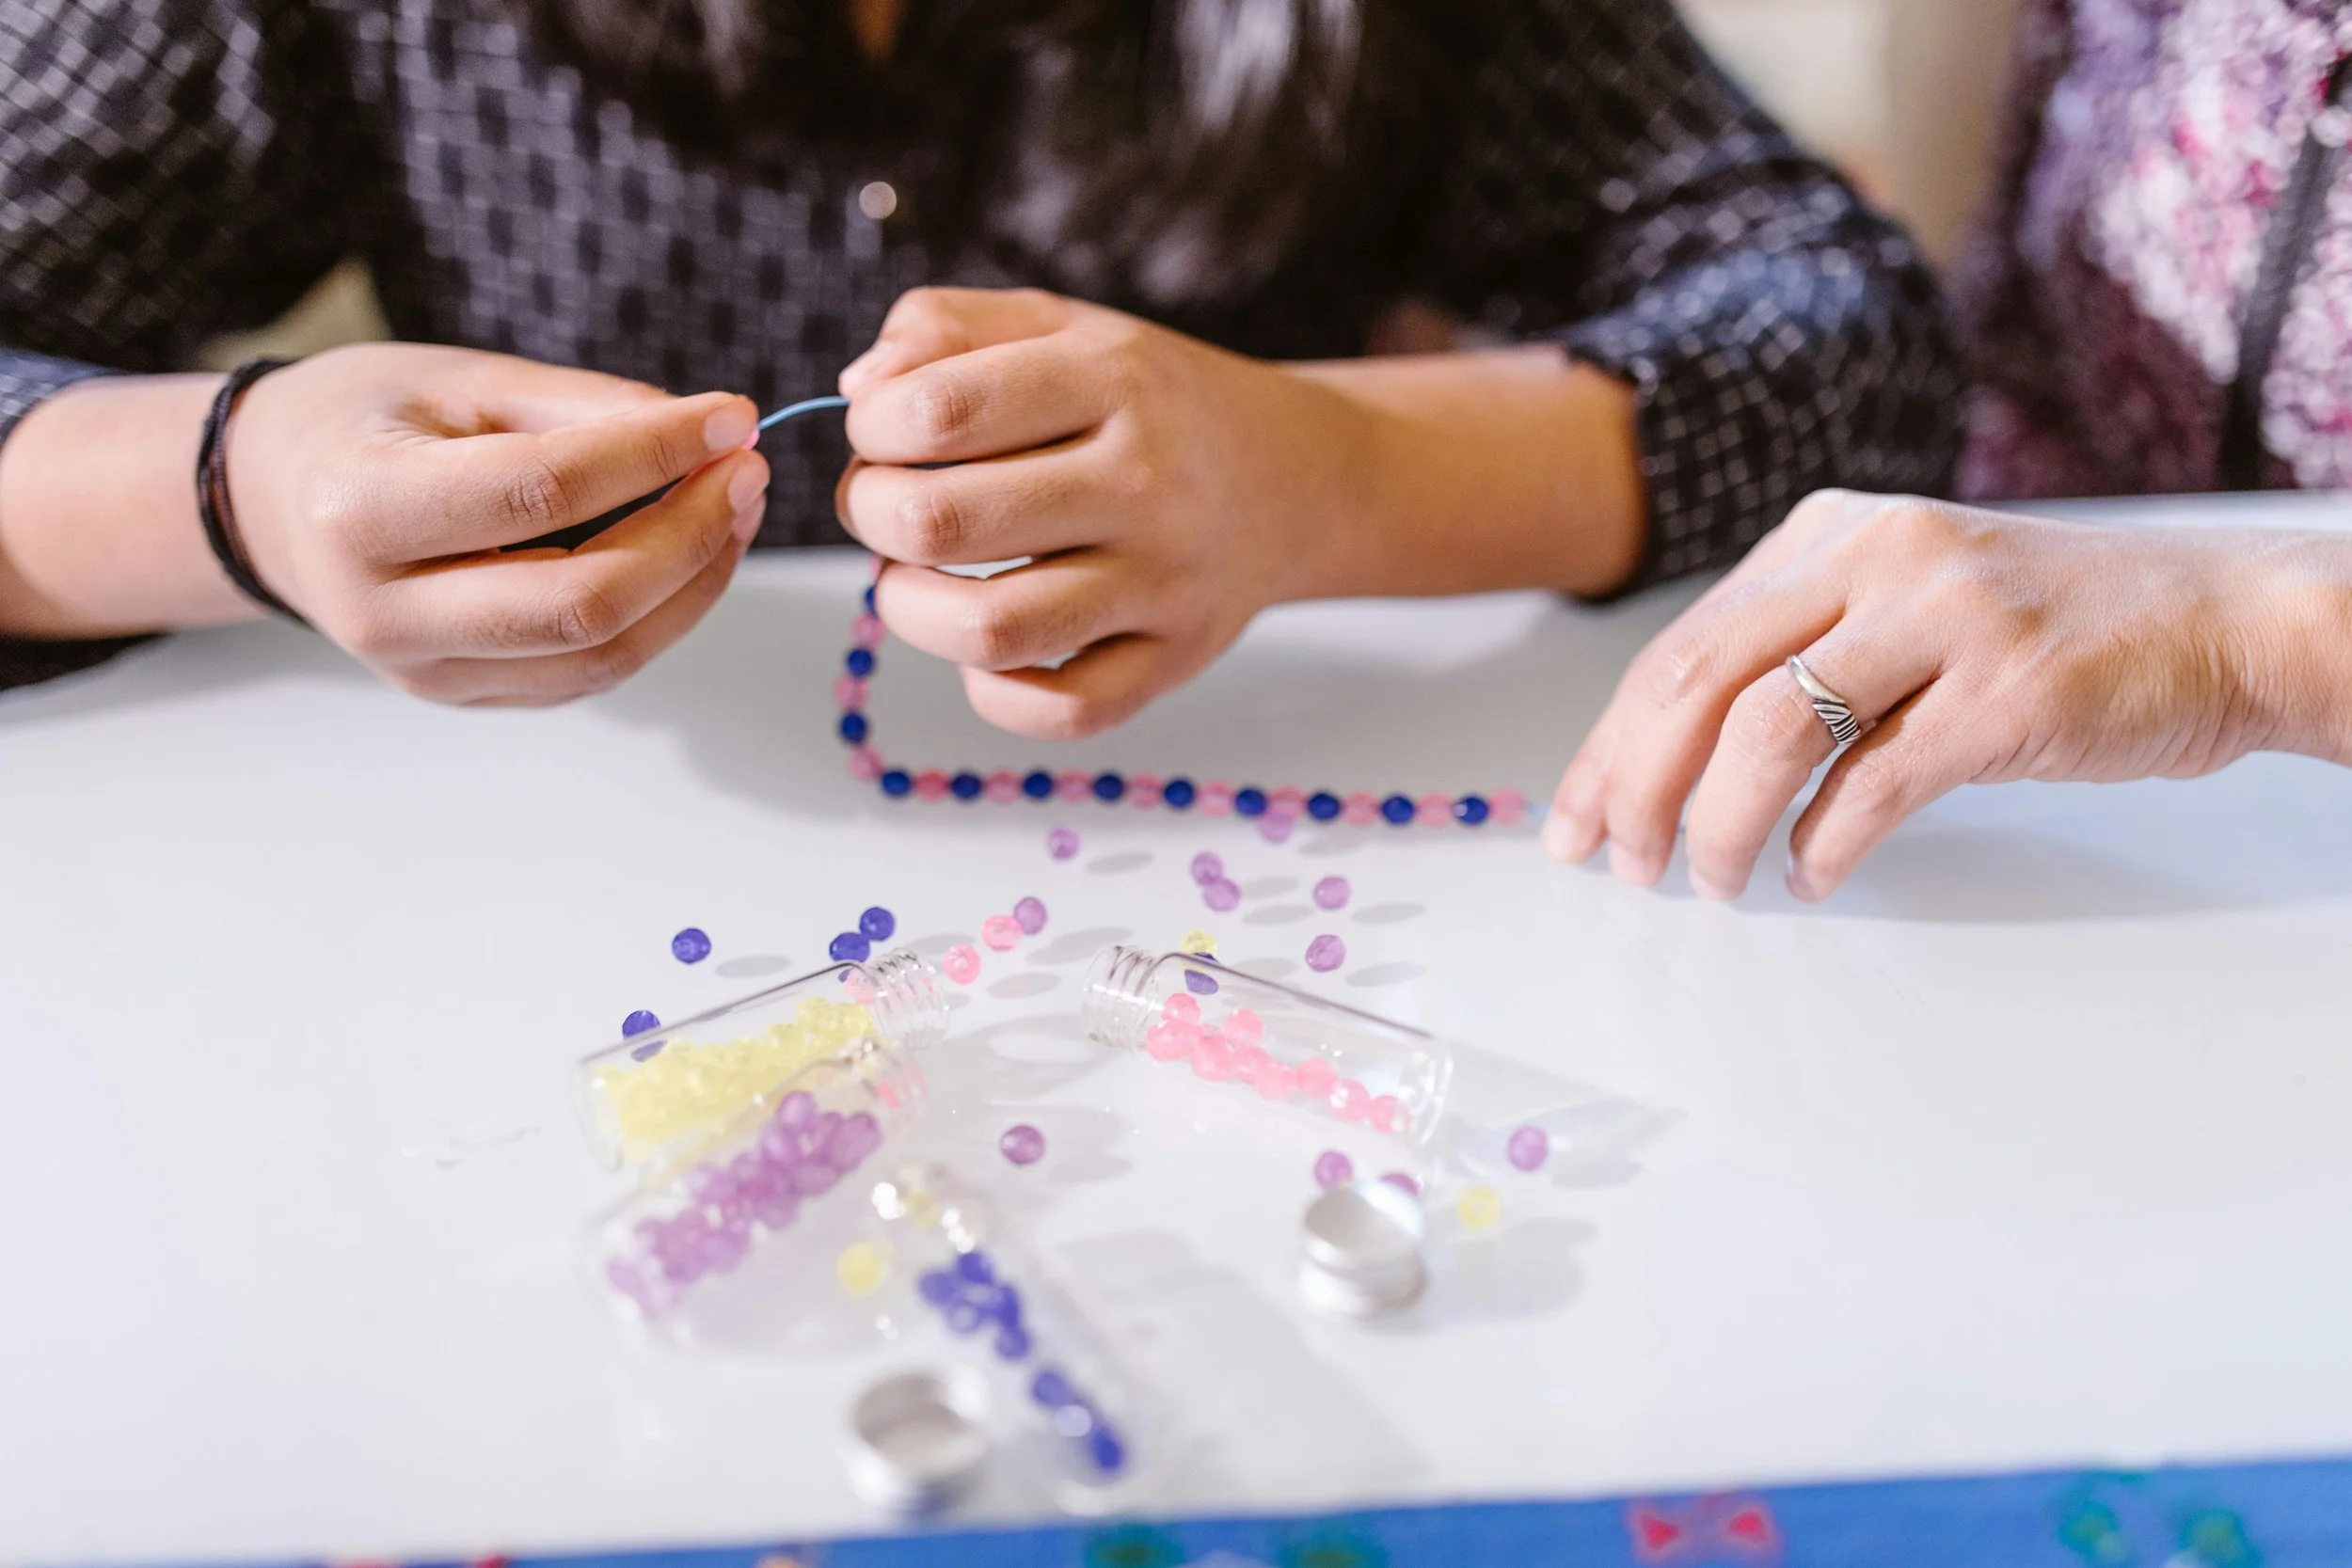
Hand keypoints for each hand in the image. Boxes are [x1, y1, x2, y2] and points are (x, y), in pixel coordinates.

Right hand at [226, 343, 766, 704]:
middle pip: (581, 600)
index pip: (539, 493)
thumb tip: (706, 432)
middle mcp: (383, 611)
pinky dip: (660, 616)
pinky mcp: (465, 696)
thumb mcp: (457, 378)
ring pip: (600, 653)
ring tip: (735, 507)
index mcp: (360, 510)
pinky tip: (693, 553)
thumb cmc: (362, 422)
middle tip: (747, 471)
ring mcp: (424, 672)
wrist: (273, 502)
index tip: (730, 417)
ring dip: (692, 583)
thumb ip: (580, 406)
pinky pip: (589, 672)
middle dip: (689, 535)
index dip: (651, 456)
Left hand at [834, 287, 1383, 737]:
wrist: (1290, 479)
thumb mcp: (1057, 326)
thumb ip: (945, 327)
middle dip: (873, 514)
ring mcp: (1163, 582)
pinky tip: (984, 648)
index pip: (938, 411)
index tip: (882, 433)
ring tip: (914, 579)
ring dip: (909, 609)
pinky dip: (991, 691)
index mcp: (1111, 380)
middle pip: (941, 522)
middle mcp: (1145, 482)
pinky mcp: (1172, 661)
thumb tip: (859, 389)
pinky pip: (1061, 711)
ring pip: (989, 631)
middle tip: (888, 505)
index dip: (871, 428)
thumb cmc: (1143, 402)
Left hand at [1543, 491, 2348, 900]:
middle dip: (1636, 787)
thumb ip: (1801, 651)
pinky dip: (1824, 843)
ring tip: (1715, 881)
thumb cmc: (2055, 630)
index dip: (1609, 747)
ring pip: (1772, 730)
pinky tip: (1809, 876)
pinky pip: (1875, 780)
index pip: (1680, 647)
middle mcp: (1877, 557)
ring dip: (1722, 825)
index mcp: (1831, 535)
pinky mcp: (2008, 690)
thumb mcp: (1904, 605)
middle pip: (1700, 681)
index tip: (1575, 823)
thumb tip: (1671, 758)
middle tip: (1622, 865)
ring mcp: (1946, 616)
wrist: (2225, 622)